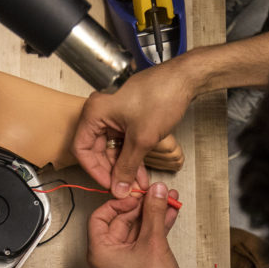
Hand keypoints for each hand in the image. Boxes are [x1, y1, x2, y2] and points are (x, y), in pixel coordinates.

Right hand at [73, 60, 195, 198]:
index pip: (82, 149)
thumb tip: (118, 187)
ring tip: (137, 185)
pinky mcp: (128, 118)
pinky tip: (140, 173)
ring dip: (124, 167)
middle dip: (113, 172)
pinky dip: (131, 157)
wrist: (185, 79)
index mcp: (95, 112)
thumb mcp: (141, 139)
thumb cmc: (162, 96)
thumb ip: (127, 167)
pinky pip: (124, 142)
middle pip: (97, 151)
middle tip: (124, 188)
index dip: (94, 170)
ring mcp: (115, 115)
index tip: (108, 184)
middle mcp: (101, 113)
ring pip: (113, 149)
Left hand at [86, 182, 184, 267]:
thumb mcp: (153, 242)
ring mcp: (121, 262)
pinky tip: (169, 216)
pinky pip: (141, 241)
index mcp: (99, 252)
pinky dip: (154, 229)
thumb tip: (157, 191)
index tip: (136, 196)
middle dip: (141, 207)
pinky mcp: (135, 266)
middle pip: (119, 222)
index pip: (99, 217)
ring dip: (152, 216)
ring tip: (169, 200)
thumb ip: (154, 212)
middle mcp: (106, 257)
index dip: (118, 203)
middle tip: (158, 194)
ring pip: (135, 231)